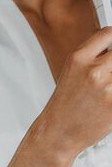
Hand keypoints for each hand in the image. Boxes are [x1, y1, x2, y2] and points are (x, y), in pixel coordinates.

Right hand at [40, 26, 111, 158]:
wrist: (60, 132)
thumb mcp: (72, 72)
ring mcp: (106, 87)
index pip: (108, 34)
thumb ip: (93, 57)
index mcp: (78, 58)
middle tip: (110, 73)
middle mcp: (93, 70)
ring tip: (107, 89)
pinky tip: (109, 100)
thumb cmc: (66, 104)